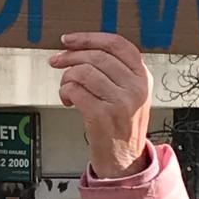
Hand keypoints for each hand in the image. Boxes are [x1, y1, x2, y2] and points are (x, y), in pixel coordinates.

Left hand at [49, 32, 151, 178]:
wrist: (124, 160)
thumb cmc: (121, 125)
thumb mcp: (130, 93)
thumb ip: (116, 70)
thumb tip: (80, 48)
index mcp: (143, 76)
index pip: (116, 44)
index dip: (89, 38)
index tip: (68, 40)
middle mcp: (135, 87)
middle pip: (97, 56)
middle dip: (70, 56)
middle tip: (56, 61)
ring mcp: (120, 102)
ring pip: (83, 72)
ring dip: (66, 78)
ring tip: (66, 89)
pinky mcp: (102, 116)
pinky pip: (75, 91)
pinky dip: (65, 93)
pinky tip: (68, 101)